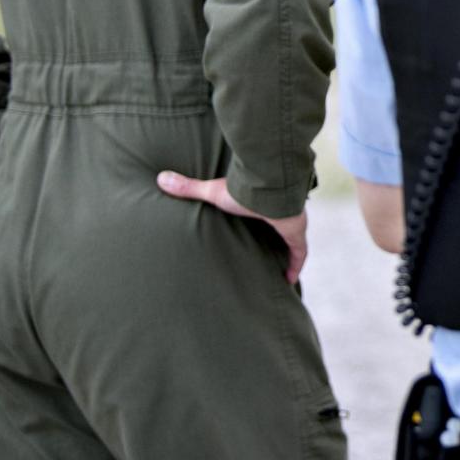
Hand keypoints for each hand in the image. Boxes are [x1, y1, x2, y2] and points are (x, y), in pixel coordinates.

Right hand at [157, 172, 307, 283]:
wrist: (267, 190)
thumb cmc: (242, 190)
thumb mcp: (212, 192)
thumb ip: (189, 188)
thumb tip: (160, 178)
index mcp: (261, 203)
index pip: (264, 212)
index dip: (263, 219)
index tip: (259, 225)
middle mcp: (279, 212)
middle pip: (281, 227)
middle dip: (278, 237)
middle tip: (271, 251)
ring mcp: (291, 222)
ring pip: (292, 240)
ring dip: (288, 253)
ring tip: (280, 269)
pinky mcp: (296, 233)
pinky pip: (299, 253)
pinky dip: (295, 265)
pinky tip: (289, 280)